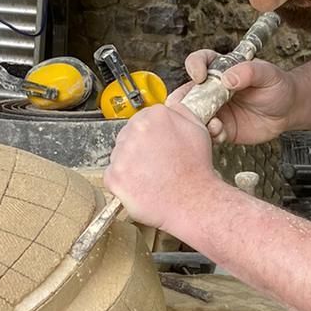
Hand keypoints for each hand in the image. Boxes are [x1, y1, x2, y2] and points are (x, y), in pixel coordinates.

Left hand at [103, 101, 219, 236]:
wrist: (193, 203)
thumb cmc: (197, 171)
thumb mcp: (198, 130)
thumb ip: (180, 112)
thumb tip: (170, 107)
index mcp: (156, 116)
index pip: (143, 118)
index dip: (151, 135)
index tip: (157, 146)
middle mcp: (135, 131)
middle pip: (128, 135)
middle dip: (139, 149)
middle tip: (156, 164)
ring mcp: (122, 154)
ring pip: (119, 155)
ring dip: (130, 165)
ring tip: (151, 177)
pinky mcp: (114, 176)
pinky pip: (112, 176)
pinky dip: (123, 183)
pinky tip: (141, 186)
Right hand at [176, 51, 296, 144]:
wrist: (288, 110)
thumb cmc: (277, 86)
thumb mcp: (268, 74)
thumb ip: (249, 71)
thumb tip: (228, 78)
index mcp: (221, 69)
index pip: (199, 62)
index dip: (194, 66)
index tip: (200, 76)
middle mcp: (213, 89)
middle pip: (187, 91)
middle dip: (184, 100)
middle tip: (191, 107)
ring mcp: (215, 110)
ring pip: (194, 115)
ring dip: (196, 121)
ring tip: (214, 124)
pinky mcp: (222, 128)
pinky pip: (208, 133)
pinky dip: (211, 135)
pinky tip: (221, 133)